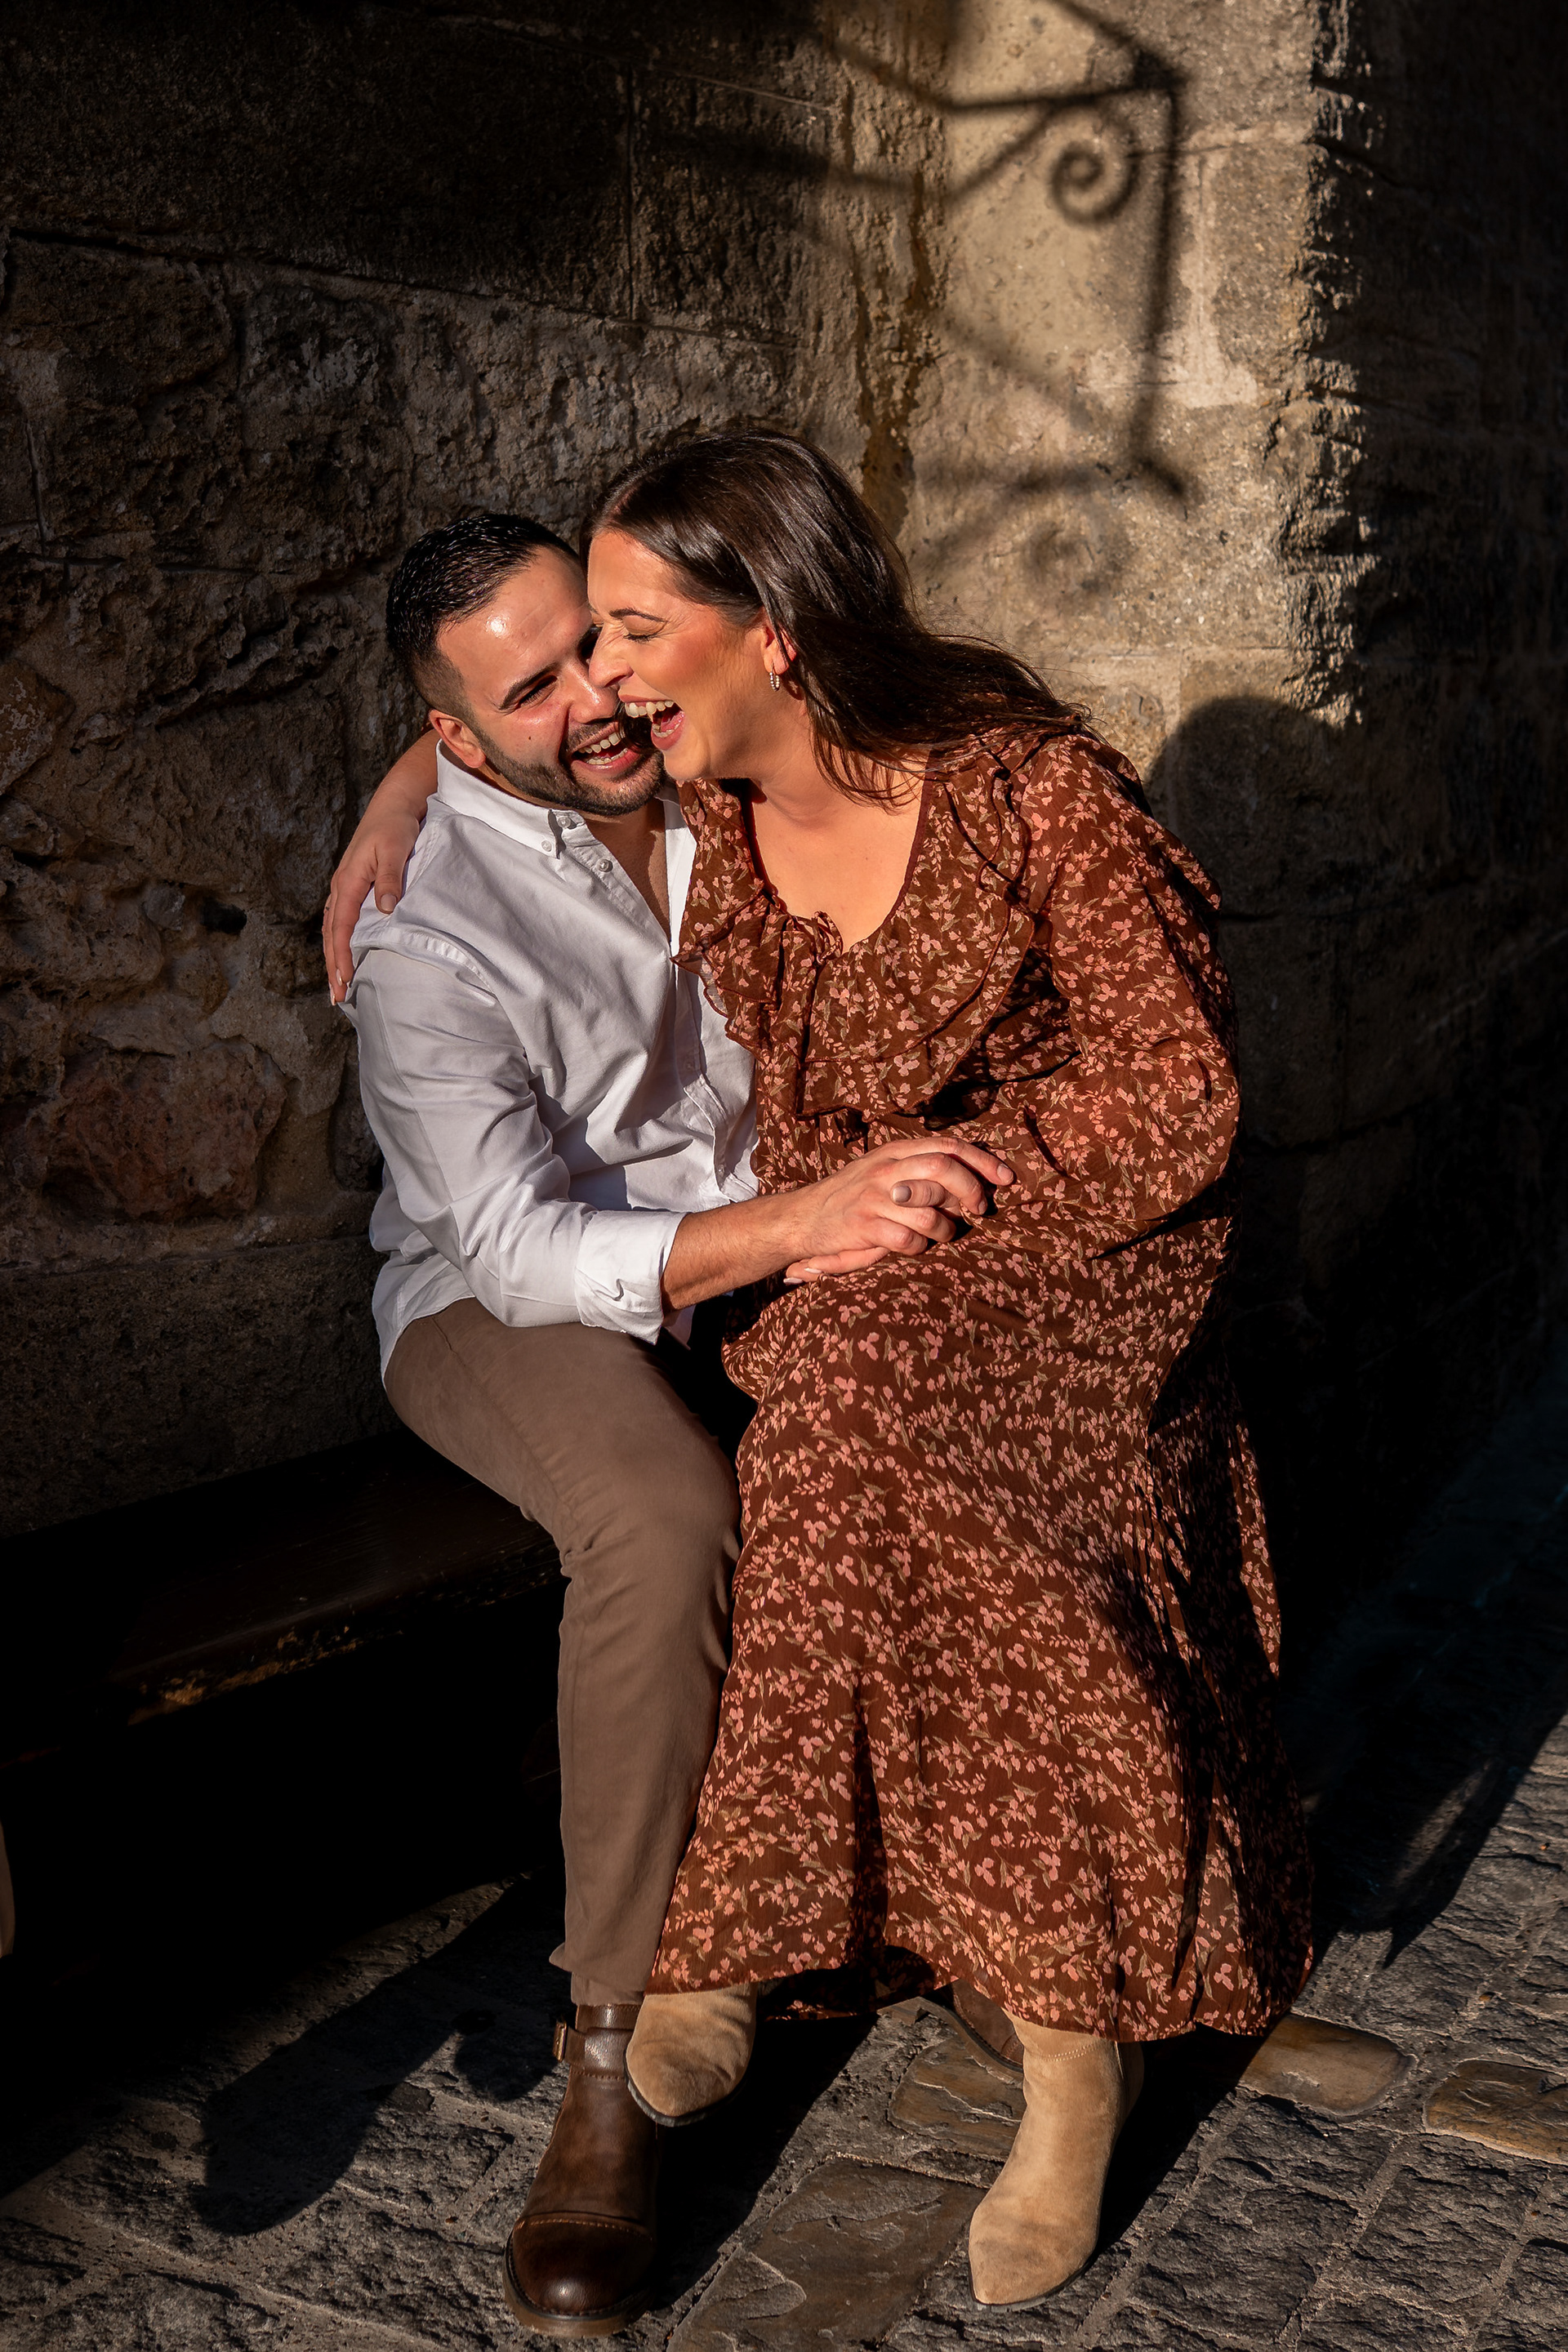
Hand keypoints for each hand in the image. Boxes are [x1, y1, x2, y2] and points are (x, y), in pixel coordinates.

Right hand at [322, 807, 422, 1002]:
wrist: (393, 806)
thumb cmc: (396, 827)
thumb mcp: (396, 849)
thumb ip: (391, 879)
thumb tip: (386, 909)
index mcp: (348, 881)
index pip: (341, 928)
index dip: (342, 956)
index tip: (346, 980)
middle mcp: (341, 887)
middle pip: (330, 935)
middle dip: (333, 966)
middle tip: (337, 997)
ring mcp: (344, 887)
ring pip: (331, 930)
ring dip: (332, 957)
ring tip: (337, 984)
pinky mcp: (353, 886)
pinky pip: (338, 920)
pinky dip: (337, 941)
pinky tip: (341, 954)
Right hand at [783, 1137, 1012, 1277]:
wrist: (804, 1217)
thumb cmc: (855, 1197)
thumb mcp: (886, 1171)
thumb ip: (922, 1169)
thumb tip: (975, 1179)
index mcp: (895, 1152)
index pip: (948, 1146)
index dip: (982, 1161)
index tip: (1006, 1178)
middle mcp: (885, 1170)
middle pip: (943, 1169)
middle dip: (971, 1190)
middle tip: (979, 1209)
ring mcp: (873, 1197)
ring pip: (930, 1213)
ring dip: (946, 1229)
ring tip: (941, 1234)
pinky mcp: (863, 1226)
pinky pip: (908, 1240)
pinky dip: (919, 1248)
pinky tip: (912, 1246)